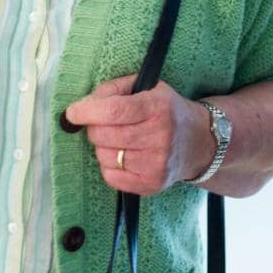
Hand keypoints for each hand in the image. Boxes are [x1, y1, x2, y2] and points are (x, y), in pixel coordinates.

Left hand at [63, 76, 214, 194]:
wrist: (199, 142)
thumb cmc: (166, 110)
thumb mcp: (146, 88)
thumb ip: (113, 89)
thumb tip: (83, 105)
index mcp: (157, 107)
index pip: (114, 111)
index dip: (87, 112)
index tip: (72, 113)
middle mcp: (160, 136)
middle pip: (104, 135)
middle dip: (93, 127)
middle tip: (101, 124)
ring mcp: (156, 163)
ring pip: (105, 156)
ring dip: (102, 147)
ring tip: (118, 139)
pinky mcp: (152, 184)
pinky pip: (111, 177)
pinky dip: (109, 166)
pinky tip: (122, 156)